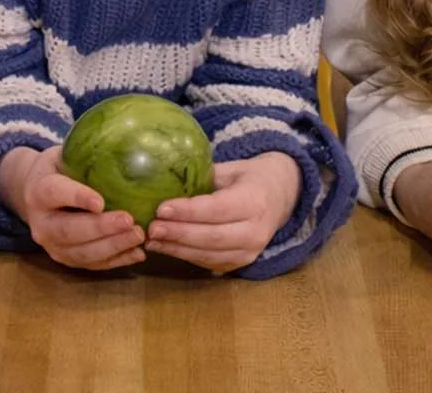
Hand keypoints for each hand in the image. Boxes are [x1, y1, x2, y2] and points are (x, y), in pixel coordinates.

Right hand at [0, 145, 144, 270]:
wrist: (35, 193)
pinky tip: (137, 253)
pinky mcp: (65, 259)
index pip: (54, 193)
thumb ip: (87, 148)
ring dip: (111, 247)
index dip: (76, 197)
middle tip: (130, 221)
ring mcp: (52, 245)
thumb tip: (129, 130)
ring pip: (80, 254)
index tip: (100, 201)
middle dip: (100, 229)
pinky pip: (91, 265)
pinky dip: (115, 261)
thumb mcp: (65, 152)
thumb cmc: (60, 167)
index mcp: (39, 191)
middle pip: (68, 231)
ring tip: (139, 236)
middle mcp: (41, 223)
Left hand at [146, 151, 298, 273]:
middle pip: (212, 237)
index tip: (161, 208)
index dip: (188, 211)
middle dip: (178, 234)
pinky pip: (209, 263)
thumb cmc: (249, 178)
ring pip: (208, 254)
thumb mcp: (231, 168)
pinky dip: (184, 256)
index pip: (217, 209)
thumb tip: (162, 176)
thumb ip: (202, 175)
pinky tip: (164, 247)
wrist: (279, 198)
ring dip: (177, 248)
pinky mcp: (241, 263)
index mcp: (254, 201)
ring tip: (151, 239)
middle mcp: (256, 231)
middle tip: (151, 228)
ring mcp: (250, 251)